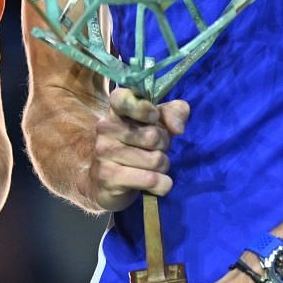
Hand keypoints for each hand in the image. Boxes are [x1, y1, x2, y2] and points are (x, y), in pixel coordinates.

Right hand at [88, 89, 190, 211]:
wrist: (109, 183)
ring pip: (155, 160)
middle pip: (153, 135)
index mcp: (116, 110)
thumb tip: (177, 128)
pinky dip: (162, 185)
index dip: (143, 108)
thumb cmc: (139, 146)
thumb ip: (174, 113)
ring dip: (163, 167)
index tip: (154, 117)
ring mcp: (104, 152)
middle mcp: (105, 127)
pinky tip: (155, 184)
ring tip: (152, 168)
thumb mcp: (160, 124)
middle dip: (164, 146)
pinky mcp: (108, 176)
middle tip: (154, 150)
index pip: (122, 98)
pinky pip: (150, 180)